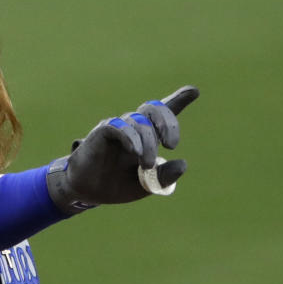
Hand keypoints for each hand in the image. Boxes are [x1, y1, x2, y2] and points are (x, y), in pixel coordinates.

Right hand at [46, 86, 198, 212]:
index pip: (163, 115)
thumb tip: (182, 163)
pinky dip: (130, 137)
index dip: (179, 100)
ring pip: (139, 122)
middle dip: (167, 122)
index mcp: (146, 138)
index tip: (194, 91)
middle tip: (172, 145)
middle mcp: (133, 128)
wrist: (89, 192)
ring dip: (148, 143)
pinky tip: (134, 151)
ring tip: (147, 165)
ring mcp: (117, 128)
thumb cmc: (117, 185)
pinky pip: (119, 126)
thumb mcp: (147, 185)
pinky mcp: (102, 132)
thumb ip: (164, 176)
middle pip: (153, 110)